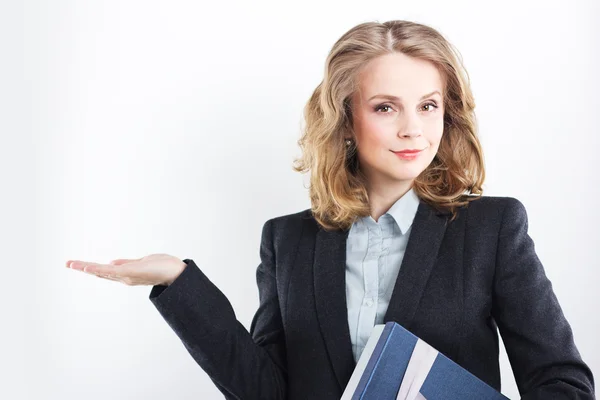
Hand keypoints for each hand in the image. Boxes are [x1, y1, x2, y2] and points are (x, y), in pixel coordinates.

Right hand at [66, 253, 186, 285]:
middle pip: (99, 272)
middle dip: (83, 268)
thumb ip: (126, 263)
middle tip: (67, 263)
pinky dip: (99, 269)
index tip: (76, 264)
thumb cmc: (162, 267)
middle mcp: (124, 278)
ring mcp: (126, 276)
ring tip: (71, 264)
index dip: (90, 268)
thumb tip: (112, 262)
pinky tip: (88, 266)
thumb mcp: (140, 263)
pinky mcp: (130, 273)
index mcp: (125, 274)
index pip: (104, 271)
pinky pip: (111, 271)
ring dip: (86, 267)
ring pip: (102, 272)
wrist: (176, 273)